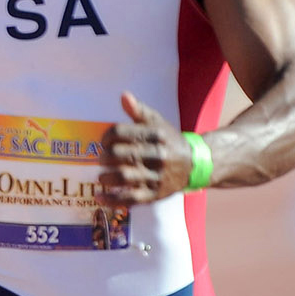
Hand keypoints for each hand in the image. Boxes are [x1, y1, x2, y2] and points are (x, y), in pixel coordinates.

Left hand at [97, 91, 192, 205]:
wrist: (195, 165)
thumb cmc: (168, 141)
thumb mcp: (157, 122)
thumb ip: (138, 111)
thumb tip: (124, 96)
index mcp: (155, 136)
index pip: (119, 133)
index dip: (106, 137)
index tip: (104, 142)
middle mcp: (157, 156)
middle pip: (119, 155)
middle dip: (104, 157)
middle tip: (102, 158)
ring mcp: (156, 177)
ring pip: (124, 177)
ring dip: (106, 177)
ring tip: (102, 175)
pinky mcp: (155, 195)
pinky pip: (131, 199)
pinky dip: (112, 200)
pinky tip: (99, 196)